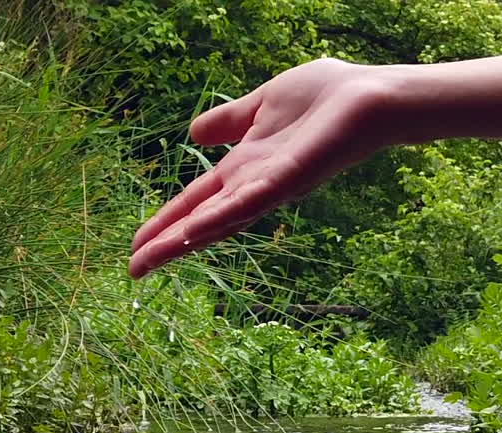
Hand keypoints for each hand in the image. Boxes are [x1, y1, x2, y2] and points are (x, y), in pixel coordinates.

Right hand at [130, 59, 397, 277]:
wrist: (369, 95)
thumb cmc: (325, 98)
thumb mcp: (260, 105)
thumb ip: (229, 122)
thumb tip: (193, 135)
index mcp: (245, 169)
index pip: (197, 201)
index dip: (167, 222)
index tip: (137, 245)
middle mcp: (256, 186)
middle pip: (202, 221)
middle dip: (167, 244)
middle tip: (132, 269)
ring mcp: (272, 187)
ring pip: (219, 221)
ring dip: (183, 241)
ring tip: (148, 260)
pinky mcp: (290, 180)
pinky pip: (250, 202)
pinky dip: (221, 218)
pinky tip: (193, 233)